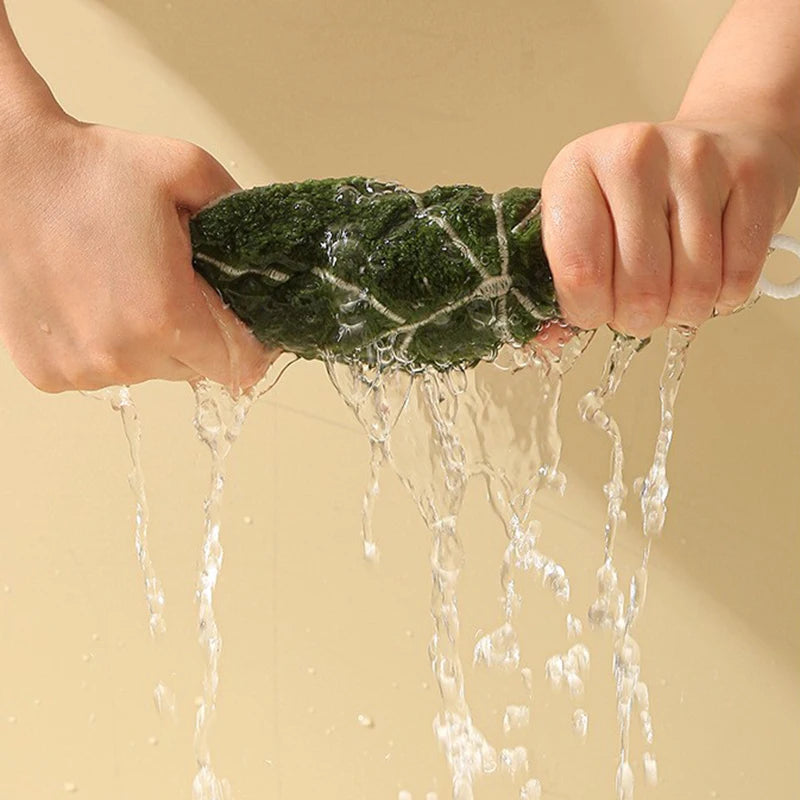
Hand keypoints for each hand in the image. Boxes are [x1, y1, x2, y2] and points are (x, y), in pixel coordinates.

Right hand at [0, 107, 273, 392]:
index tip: (252, 323)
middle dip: (203, 333)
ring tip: (132, 284)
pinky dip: (115, 343)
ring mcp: (80, 370)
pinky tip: (98, 299)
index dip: (256, 345)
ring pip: (153, 372)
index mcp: (162, 316)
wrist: (4, 168)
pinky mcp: (49, 372)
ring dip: (157, 339)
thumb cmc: (89, 168)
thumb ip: (242, 215)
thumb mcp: (187, 170)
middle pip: (197, 370)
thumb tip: (271, 256)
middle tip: (182, 283)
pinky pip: (109, 370)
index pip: (241, 368)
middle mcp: (120, 356)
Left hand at [541, 120, 799, 337]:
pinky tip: (710, 275)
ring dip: (681, 311)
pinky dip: (723, 296)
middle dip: (637, 318)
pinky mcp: (749, 176)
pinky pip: (739, 275)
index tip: (594, 310)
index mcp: (576, 170)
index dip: (588, 312)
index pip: (580, 271)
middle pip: (641, 288)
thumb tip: (551, 342)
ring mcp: (697, 161)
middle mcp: (634, 155)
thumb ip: (562, 281)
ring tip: (672, 292)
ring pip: (694, 287)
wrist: (717, 138)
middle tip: (636, 306)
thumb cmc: (634, 197)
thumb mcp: (582, 221)